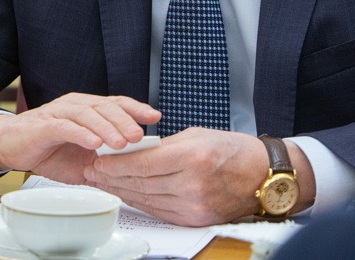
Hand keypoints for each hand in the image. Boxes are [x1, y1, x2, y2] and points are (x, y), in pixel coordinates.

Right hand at [0, 93, 160, 183]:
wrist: (10, 147)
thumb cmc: (48, 151)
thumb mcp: (83, 159)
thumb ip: (106, 161)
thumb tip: (135, 173)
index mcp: (88, 109)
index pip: (116, 104)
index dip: (136, 108)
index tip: (156, 117)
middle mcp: (75, 105)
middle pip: (105, 106)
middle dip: (125, 121)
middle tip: (139, 137)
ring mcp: (59, 113)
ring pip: (87, 114)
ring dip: (106, 128)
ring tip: (121, 143)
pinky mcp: (43, 125)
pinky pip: (65, 126)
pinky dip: (81, 133)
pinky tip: (93, 143)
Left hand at [83, 128, 269, 225]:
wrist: (263, 176)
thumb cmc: (232, 149)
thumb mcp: (195, 135)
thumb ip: (162, 145)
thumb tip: (130, 151)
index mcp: (192, 158)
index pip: (142, 164)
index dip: (115, 164)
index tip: (97, 159)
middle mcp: (192, 185)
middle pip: (140, 184)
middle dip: (111, 178)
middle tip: (91, 170)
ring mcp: (194, 206)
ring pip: (146, 199)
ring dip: (120, 191)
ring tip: (102, 182)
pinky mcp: (195, 219)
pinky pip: (159, 211)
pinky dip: (140, 201)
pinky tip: (126, 193)